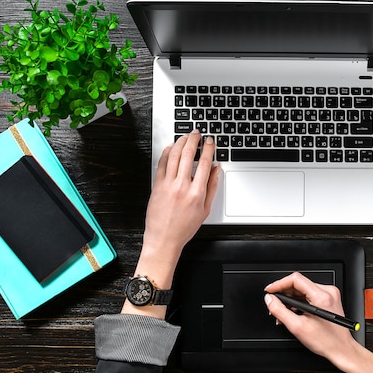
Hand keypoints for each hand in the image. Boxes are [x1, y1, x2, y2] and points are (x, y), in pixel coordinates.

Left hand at [143, 130, 218, 264]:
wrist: (164, 239)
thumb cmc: (184, 228)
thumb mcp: (205, 210)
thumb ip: (212, 187)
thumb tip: (216, 170)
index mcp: (197, 192)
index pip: (204, 163)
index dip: (208, 148)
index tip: (210, 141)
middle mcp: (182, 186)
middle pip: (188, 154)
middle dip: (194, 140)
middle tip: (197, 133)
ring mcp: (168, 184)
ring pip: (173, 155)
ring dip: (180, 142)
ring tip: (185, 137)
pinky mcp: (157, 185)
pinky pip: (161, 163)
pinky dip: (166, 152)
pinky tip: (170, 147)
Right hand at [264, 272, 372, 372]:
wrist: (341, 349)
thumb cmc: (325, 341)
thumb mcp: (298, 327)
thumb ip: (280, 311)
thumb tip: (270, 300)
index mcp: (321, 296)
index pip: (295, 279)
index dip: (279, 284)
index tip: (270, 290)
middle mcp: (327, 292)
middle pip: (298, 284)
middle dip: (284, 294)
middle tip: (274, 305)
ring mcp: (329, 294)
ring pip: (302, 290)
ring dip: (290, 300)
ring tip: (283, 313)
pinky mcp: (329, 298)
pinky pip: (308, 294)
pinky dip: (298, 302)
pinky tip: (293, 313)